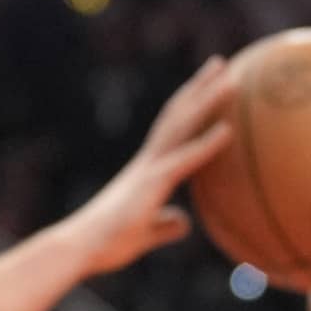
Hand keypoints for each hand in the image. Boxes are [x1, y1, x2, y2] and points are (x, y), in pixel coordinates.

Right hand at [64, 56, 235, 277]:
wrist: (79, 247)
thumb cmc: (106, 244)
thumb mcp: (144, 233)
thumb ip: (165, 225)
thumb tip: (184, 221)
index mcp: (146, 170)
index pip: (172, 129)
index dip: (190, 105)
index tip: (208, 83)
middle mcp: (148, 161)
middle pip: (177, 115)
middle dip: (199, 87)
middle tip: (221, 62)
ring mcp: (149, 169)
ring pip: (181, 126)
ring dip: (206, 100)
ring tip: (230, 78)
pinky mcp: (151, 184)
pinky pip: (185, 159)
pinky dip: (207, 143)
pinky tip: (228, 130)